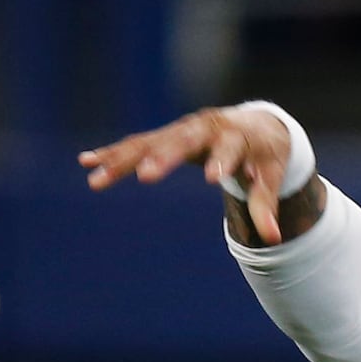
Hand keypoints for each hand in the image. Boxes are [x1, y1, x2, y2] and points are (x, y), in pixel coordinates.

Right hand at [80, 106, 296, 243]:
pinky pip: (136, 143)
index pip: (229, 148)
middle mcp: (204, 128)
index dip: (222, 161)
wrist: (254, 124)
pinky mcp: (165, 136)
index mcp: (236, 135)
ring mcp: (180, 131)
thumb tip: (274, 237)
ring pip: (148, 143)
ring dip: (122, 160)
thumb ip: (266, 205)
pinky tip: (86, 161)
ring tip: (96, 178)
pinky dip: (112, 152)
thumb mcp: (270, 176)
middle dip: (163, 158)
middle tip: (144, 175)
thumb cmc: (263, 154)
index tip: (213, 178)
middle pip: (181, 141)